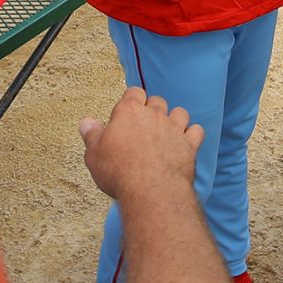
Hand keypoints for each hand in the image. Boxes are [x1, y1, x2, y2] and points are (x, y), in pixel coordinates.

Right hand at [80, 88, 203, 203]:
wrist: (151, 190)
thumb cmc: (119, 172)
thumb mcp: (94, 155)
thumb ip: (92, 135)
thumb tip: (86, 123)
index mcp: (129, 111)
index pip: (133, 92)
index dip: (131, 100)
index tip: (128, 109)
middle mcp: (154, 115)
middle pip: (157, 101)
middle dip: (152, 109)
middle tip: (144, 125)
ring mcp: (174, 128)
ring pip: (179, 112)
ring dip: (174, 119)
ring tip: (166, 131)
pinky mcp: (189, 144)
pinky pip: (196, 131)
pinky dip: (192, 135)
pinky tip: (185, 142)